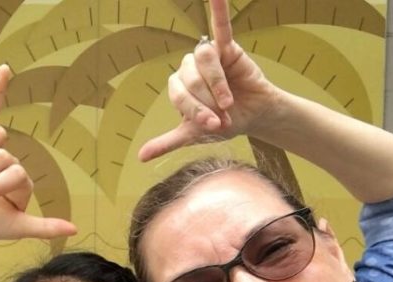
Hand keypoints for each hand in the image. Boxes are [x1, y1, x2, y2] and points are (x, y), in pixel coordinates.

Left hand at [138, 0, 277, 161]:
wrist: (253, 116)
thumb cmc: (223, 123)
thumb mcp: (194, 135)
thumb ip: (168, 142)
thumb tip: (140, 157)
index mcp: (178, 87)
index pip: (179, 95)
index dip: (195, 110)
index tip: (213, 127)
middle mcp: (188, 68)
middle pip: (191, 80)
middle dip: (209, 102)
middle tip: (225, 117)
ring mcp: (207, 56)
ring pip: (205, 61)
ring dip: (218, 85)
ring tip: (229, 101)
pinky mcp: (227, 47)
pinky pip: (221, 26)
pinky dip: (219, 10)